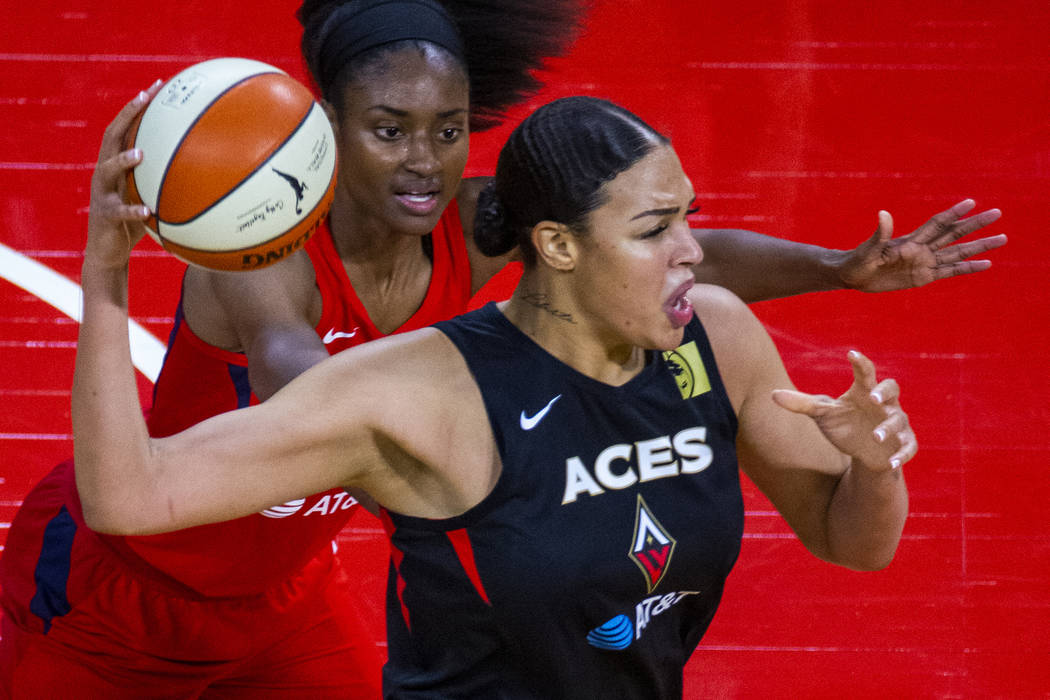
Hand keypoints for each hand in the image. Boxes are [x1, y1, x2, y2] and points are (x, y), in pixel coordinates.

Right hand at [85, 81, 162, 268]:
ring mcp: (102, 194)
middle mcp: (105, 173)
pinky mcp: (104, 217)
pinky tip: (148, 212)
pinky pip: (119, 212)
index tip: (158, 85)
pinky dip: (133, 211)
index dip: (138, 106)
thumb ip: (170, 181)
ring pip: (106, 171)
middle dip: (126, 115)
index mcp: (117, 164)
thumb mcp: (154, 196)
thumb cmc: (136, 221)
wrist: (108, 251)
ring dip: (122, 161)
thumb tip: (213, 171)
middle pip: (111, 137)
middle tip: (144, 98)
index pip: (125, 128)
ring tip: (140, 154)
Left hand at [771, 351, 916, 472]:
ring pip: (899, 420)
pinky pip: (909, 447)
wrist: (863, 454)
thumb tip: (772, 394)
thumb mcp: (823, 415)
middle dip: (883, 392)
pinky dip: (902, 454)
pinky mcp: (903, 444)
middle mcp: (883, 404)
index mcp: (864, 392)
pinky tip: (891, 462)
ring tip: (875, 436)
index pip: (865, 373)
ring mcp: (896, 423)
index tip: (851, 353)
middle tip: (871, 397)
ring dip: (888, 428)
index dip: (860, 362)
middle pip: (891, 388)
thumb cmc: (844, 426)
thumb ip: (801, 404)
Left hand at [837, 200, 1004, 291]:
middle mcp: (922, 249)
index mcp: (910, 240)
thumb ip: (881, 233)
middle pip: (954, 234)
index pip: (937, 224)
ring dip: (979, 246)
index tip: (972, 203)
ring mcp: (925, 262)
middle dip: (975, 224)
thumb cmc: (858, 259)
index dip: (953, 213)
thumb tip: (883, 213)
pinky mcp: (923, 277)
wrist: (853, 275)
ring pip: (958, 252)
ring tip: (1002, 238)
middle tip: (998, 213)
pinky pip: (950, 271)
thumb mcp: (869, 248)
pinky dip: (968, 267)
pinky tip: (987, 264)